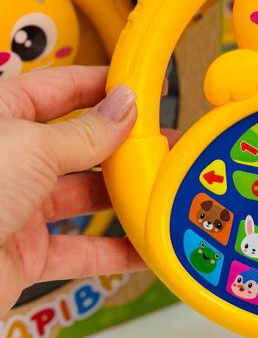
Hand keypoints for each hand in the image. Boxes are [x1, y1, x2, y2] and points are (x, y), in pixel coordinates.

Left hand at [0, 66, 145, 316]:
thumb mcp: (32, 148)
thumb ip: (86, 132)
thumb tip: (122, 107)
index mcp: (2, 116)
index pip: (62, 88)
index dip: (104, 85)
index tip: (143, 85)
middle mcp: (11, 159)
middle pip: (79, 143)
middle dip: (122, 144)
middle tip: (161, 141)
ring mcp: (19, 206)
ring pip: (84, 195)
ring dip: (123, 195)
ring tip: (159, 188)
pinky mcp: (26, 252)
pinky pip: (80, 248)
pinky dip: (113, 250)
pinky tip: (142, 244)